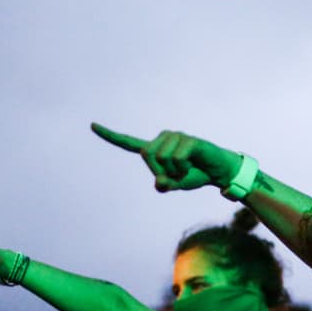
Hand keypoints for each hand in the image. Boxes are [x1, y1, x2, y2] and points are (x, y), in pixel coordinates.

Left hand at [91, 124, 241, 192]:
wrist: (219, 170)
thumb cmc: (196, 175)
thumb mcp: (177, 184)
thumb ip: (164, 185)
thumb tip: (160, 183)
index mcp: (156, 149)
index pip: (128, 142)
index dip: (111, 136)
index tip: (92, 125)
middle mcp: (163, 138)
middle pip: (147, 155)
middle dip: (161, 171)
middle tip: (177, 174)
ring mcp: (176, 136)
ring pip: (162, 158)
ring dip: (176, 171)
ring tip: (187, 169)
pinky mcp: (188, 140)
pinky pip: (177, 159)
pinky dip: (184, 169)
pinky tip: (193, 165)